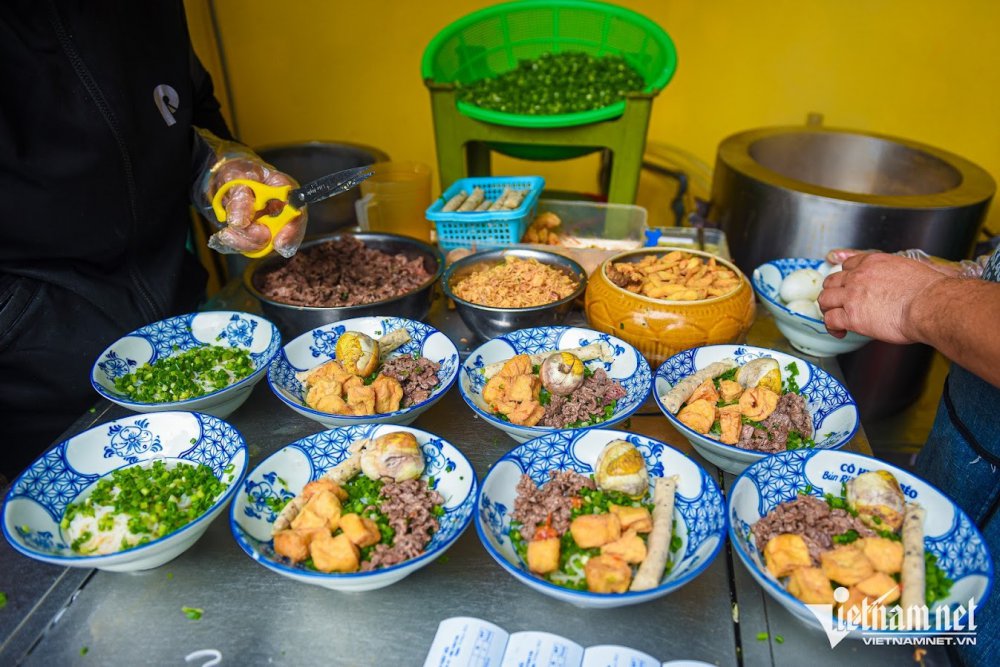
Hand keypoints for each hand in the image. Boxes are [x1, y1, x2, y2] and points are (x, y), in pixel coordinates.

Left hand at [206, 157, 307, 257]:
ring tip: (226, 232)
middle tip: (233, 229)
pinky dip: (237, 244)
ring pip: (265, 245)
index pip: (297, 215)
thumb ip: (240, 197)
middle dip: (257, 237)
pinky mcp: (260, 237)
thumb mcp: (237, 176)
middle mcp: (284, 213)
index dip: (291, 231)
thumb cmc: (240, 172)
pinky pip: (252, 249)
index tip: (278, 243)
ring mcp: (273, 227)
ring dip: (243, 241)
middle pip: (282, 236)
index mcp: (286, 193)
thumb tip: (239, 221)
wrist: (231, 177)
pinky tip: (228, 235)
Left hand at [817, 252, 949, 342]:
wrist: (930, 304)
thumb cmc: (929, 292)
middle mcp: (859, 275)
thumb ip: (898, 274)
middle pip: (832, 281)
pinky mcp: (852, 315)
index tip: (849, 288)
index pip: (848, 265)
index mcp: (874, 262)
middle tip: (839, 304)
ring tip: (835, 318)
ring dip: (828, 309)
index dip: (846, 278)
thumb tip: (902, 284)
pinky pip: (830, 320)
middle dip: (834, 293)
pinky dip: (831, 327)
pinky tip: (839, 332)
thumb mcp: (912, 269)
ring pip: (825, 299)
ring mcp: (853, 295)